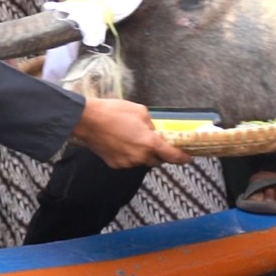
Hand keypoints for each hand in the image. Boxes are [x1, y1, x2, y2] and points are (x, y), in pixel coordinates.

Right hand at [71, 97, 192, 167]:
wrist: (87, 121)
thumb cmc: (114, 112)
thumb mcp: (140, 111)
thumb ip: (152, 124)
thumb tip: (154, 131)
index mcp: (149, 142)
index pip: (172, 155)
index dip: (182, 158)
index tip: (188, 157)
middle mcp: (140, 156)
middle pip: (157, 161)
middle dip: (160, 153)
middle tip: (156, 142)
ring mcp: (127, 163)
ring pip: (142, 162)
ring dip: (143, 154)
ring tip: (134, 138)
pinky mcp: (115, 165)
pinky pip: (128, 162)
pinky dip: (130, 155)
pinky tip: (122, 142)